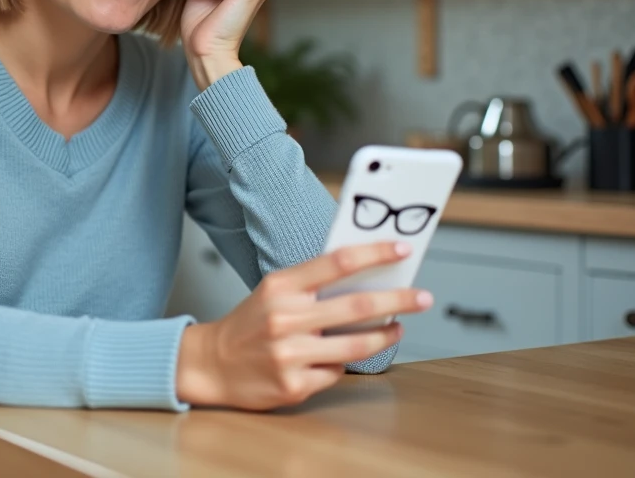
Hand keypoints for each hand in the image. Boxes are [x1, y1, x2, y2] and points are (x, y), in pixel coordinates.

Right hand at [175, 242, 432, 410]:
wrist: (212, 363)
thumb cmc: (250, 324)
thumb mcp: (274, 291)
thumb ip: (312, 284)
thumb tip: (365, 277)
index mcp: (282, 287)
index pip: (337, 262)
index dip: (374, 254)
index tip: (401, 249)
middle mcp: (286, 318)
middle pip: (358, 306)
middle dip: (398, 301)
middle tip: (422, 297)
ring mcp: (290, 354)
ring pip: (357, 345)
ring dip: (385, 336)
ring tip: (397, 329)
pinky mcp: (294, 385)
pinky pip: (336, 372)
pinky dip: (342, 364)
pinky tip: (336, 357)